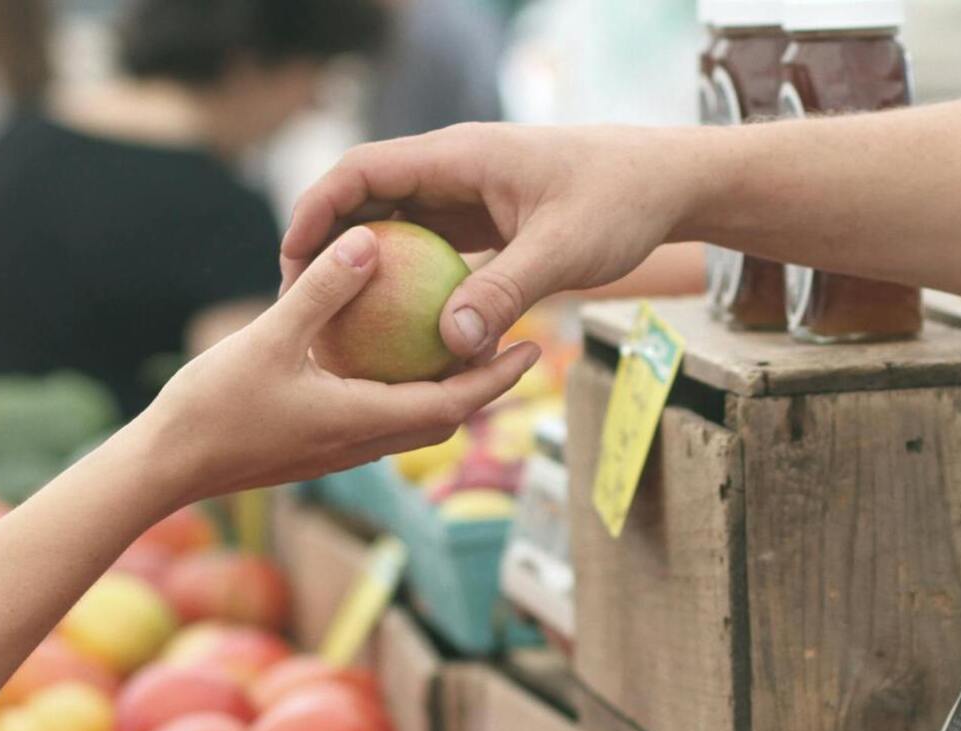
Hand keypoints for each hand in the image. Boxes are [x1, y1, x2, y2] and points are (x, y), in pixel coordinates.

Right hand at [137, 225, 539, 505]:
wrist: (164, 468)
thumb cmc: (212, 408)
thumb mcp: (269, 338)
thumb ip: (322, 292)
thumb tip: (369, 241)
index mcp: (362, 422)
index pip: (452, 404)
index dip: (497, 378)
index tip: (532, 349)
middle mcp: (360, 443)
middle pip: (443, 417)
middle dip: (483, 384)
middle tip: (515, 342)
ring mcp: (337, 449)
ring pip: (410, 420)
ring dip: (443, 389)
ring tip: (461, 344)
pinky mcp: (315, 446)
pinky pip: (375, 416)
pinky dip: (399, 389)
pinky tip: (386, 354)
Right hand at [280, 123, 702, 358]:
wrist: (668, 183)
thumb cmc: (620, 202)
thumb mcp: (563, 251)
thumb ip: (505, 293)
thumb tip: (451, 344)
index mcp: (459, 157)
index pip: (363, 170)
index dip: (317, 210)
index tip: (292, 260)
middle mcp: (454, 170)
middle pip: (367, 198)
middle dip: (328, 244)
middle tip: (299, 301)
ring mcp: (469, 195)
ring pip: (397, 225)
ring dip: (365, 266)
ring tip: (335, 321)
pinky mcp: (486, 221)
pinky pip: (430, 248)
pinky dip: (408, 281)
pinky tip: (397, 330)